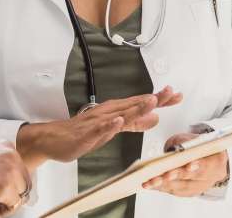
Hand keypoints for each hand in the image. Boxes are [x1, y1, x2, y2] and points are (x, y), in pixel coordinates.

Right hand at [0, 140, 31, 215]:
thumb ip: (0, 164)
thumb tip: (12, 179)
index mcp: (5, 145)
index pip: (20, 169)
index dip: (11, 183)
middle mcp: (11, 155)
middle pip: (24, 182)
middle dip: (12, 195)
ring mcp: (10, 170)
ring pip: (22, 195)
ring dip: (7, 204)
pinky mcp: (7, 187)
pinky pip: (14, 205)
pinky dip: (3, 212)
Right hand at [17, 86, 182, 170]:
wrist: (54, 139)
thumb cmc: (82, 133)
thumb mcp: (114, 129)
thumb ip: (134, 123)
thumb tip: (155, 118)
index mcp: (115, 111)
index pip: (141, 103)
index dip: (160, 100)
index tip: (176, 95)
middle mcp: (108, 112)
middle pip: (134, 104)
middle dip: (153, 99)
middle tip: (170, 93)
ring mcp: (97, 122)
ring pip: (119, 114)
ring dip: (135, 108)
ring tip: (150, 102)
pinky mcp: (87, 133)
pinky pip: (100, 128)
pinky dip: (110, 124)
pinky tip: (119, 120)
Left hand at [141, 133, 228, 196]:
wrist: (198, 153)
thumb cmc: (196, 145)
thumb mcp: (193, 138)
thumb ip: (187, 143)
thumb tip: (178, 148)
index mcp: (218, 159)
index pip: (211, 164)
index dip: (200, 166)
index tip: (189, 165)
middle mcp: (212, 176)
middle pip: (195, 179)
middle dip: (178, 176)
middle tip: (166, 174)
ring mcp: (201, 185)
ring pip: (184, 188)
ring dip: (166, 185)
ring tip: (152, 181)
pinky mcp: (190, 191)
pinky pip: (176, 191)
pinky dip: (162, 188)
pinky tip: (151, 184)